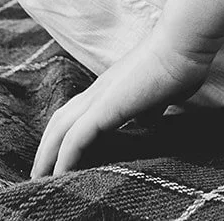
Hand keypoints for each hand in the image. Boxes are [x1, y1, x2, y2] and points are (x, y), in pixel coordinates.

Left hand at [31, 29, 215, 177]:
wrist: (184, 43)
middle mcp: (99, 90)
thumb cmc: (180, 64)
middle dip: (48, 148)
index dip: (66, 134)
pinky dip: (65, 157)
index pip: (78, 113)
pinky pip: (76, 137)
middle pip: (60, 120)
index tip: (62, 157)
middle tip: (40, 174)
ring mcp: (100, 96)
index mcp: (111, 88)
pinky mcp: (106, 106)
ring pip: (60, 129)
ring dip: (48, 155)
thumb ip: (152, 106)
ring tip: (40, 179)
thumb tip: (148, 118)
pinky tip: (60, 174)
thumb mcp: (164, 93)